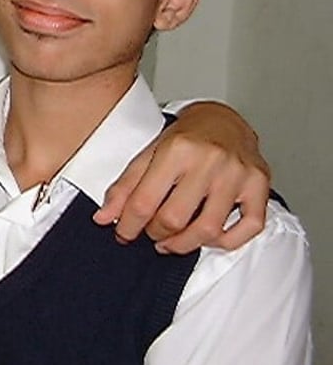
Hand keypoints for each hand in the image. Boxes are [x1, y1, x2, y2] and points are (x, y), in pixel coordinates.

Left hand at [93, 101, 269, 253]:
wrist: (224, 119)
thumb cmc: (185, 137)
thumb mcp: (149, 153)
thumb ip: (125, 187)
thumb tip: (103, 218)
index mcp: (177, 149)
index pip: (145, 201)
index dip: (129, 225)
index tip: (123, 233)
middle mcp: (209, 161)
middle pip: (174, 218)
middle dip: (155, 233)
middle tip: (150, 233)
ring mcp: (238, 174)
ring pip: (208, 230)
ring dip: (184, 245)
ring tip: (171, 242)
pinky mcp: (260, 185)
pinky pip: (249, 228)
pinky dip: (225, 242)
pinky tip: (207, 238)